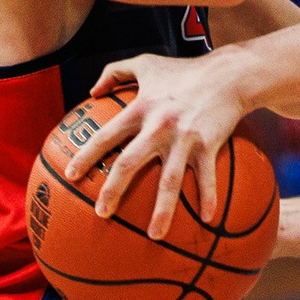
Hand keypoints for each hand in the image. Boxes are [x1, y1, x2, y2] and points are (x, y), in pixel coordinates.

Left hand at [86, 51, 253, 241]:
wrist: (228, 73)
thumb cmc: (184, 69)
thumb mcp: (145, 63)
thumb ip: (114, 72)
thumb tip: (90, 90)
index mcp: (141, 108)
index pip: (106, 135)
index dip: (86, 155)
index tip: (71, 176)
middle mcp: (159, 125)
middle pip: (130, 162)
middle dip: (113, 190)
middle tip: (101, 213)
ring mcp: (184, 138)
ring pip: (169, 180)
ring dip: (162, 210)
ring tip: (154, 236)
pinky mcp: (208, 145)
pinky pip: (206, 178)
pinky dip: (208, 198)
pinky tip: (207, 220)